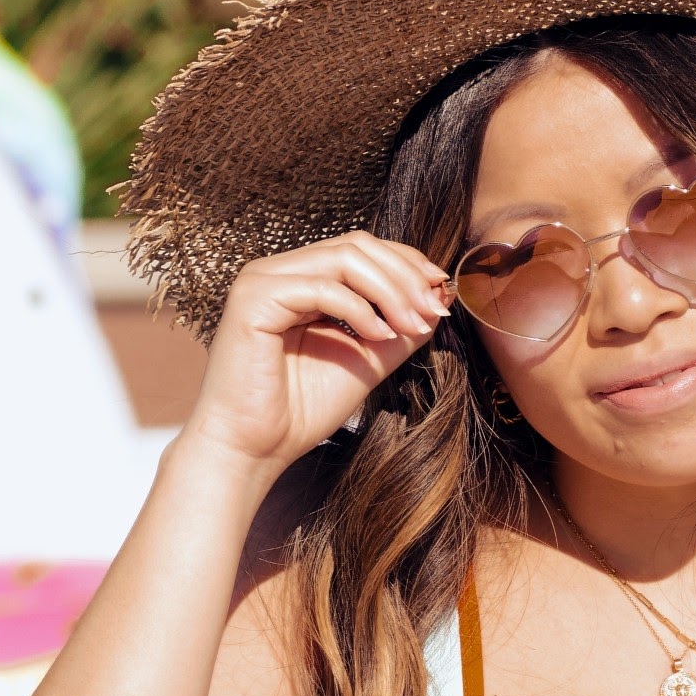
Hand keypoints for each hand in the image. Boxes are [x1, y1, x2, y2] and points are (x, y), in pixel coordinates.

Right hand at [177, 230, 449, 491]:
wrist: (254, 450)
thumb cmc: (301, 410)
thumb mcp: (368, 359)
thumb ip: (400, 328)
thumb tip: (440, 300)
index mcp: (302, 280)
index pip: (362, 249)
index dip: (407, 264)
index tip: (442, 294)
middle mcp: (280, 272)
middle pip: (357, 245)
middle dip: (406, 276)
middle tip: (434, 311)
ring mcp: (262, 280)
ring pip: (344, 259)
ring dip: (391, 291)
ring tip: (413, 325)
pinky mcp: (253, 299)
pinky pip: (322, 288)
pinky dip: (360, 310)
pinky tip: (378, 336)